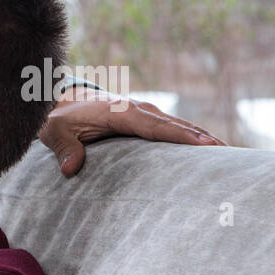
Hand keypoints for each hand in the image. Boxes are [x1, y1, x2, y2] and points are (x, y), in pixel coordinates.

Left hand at [40, 86, 225, 176]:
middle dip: (197, 137)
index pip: (152, 126)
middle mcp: (135, 110)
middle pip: (171, 125)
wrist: (62, 103)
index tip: (201, 144)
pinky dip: (189, 136)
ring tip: (222, 152)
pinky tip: (205, 148)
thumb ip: (63, 149)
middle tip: (222, 152)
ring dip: (198, 136)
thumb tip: (70, 170)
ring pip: (175, 125)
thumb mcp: (53, 132)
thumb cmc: (58, 120)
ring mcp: (142, 113)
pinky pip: (170, 128)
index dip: (177, 136)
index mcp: (117, 112)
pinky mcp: (144, 119)